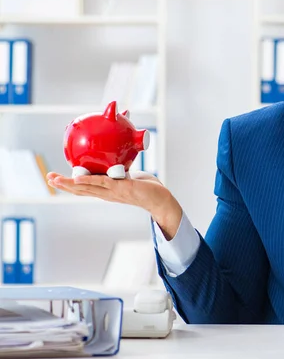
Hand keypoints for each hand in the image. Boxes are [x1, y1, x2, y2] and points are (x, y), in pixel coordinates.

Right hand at [47, 170, 182, 238]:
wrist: (161, 199)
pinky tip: (77, 179)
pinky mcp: (122, 188)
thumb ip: (120, 171)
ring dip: (69, 184)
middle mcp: (107, 193)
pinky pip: (102, 183)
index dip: (69, 184)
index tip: (55, 178)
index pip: (84, 188)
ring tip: (54, 179)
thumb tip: (114, 159)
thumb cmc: (147, 188)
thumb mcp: (129, 176)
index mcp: (107, 191)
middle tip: (47, 178)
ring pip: (86, 188)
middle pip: (80, 189)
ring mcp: (113, 192)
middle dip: (63, 185)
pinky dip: (89, 181)